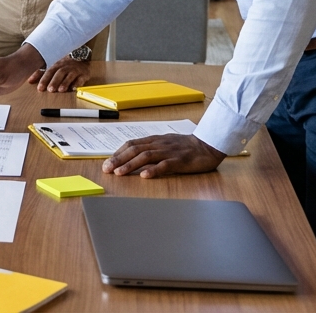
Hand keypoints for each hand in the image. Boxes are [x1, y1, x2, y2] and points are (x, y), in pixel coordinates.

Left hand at [31, 56, 91, 91]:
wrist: (81, 57)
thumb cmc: (64, 65)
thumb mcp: (52, 66)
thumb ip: (40, 73)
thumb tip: (29, 80)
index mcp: (56, 65)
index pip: (48, 72)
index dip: (44, 80)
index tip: (40, 88)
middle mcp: (65, 67)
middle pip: (59, 73)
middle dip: (54, 81)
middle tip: (50, 89)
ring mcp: (74, 70)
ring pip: (69, 75)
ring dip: (65, 83)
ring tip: (61, 90)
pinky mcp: (83, 74)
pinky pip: (81, 78)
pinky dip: (78, 83)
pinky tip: (74, 88)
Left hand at [102, 133, 225, 177]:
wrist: (208, 145)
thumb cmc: (186, 146)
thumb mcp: (165, 144)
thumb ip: (151, 148)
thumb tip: (132, 155)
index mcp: (154, 140)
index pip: (132, 144)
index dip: (118, 153)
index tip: (107, 162)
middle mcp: (159, 144)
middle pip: (135, 150)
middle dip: (118, 159)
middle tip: (106, 169)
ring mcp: (169, 152)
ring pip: (146, 157)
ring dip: (130, 165)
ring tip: (119, 173)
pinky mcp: (180, 161)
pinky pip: (165, 165)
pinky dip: (154, 170)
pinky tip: (144, 175)